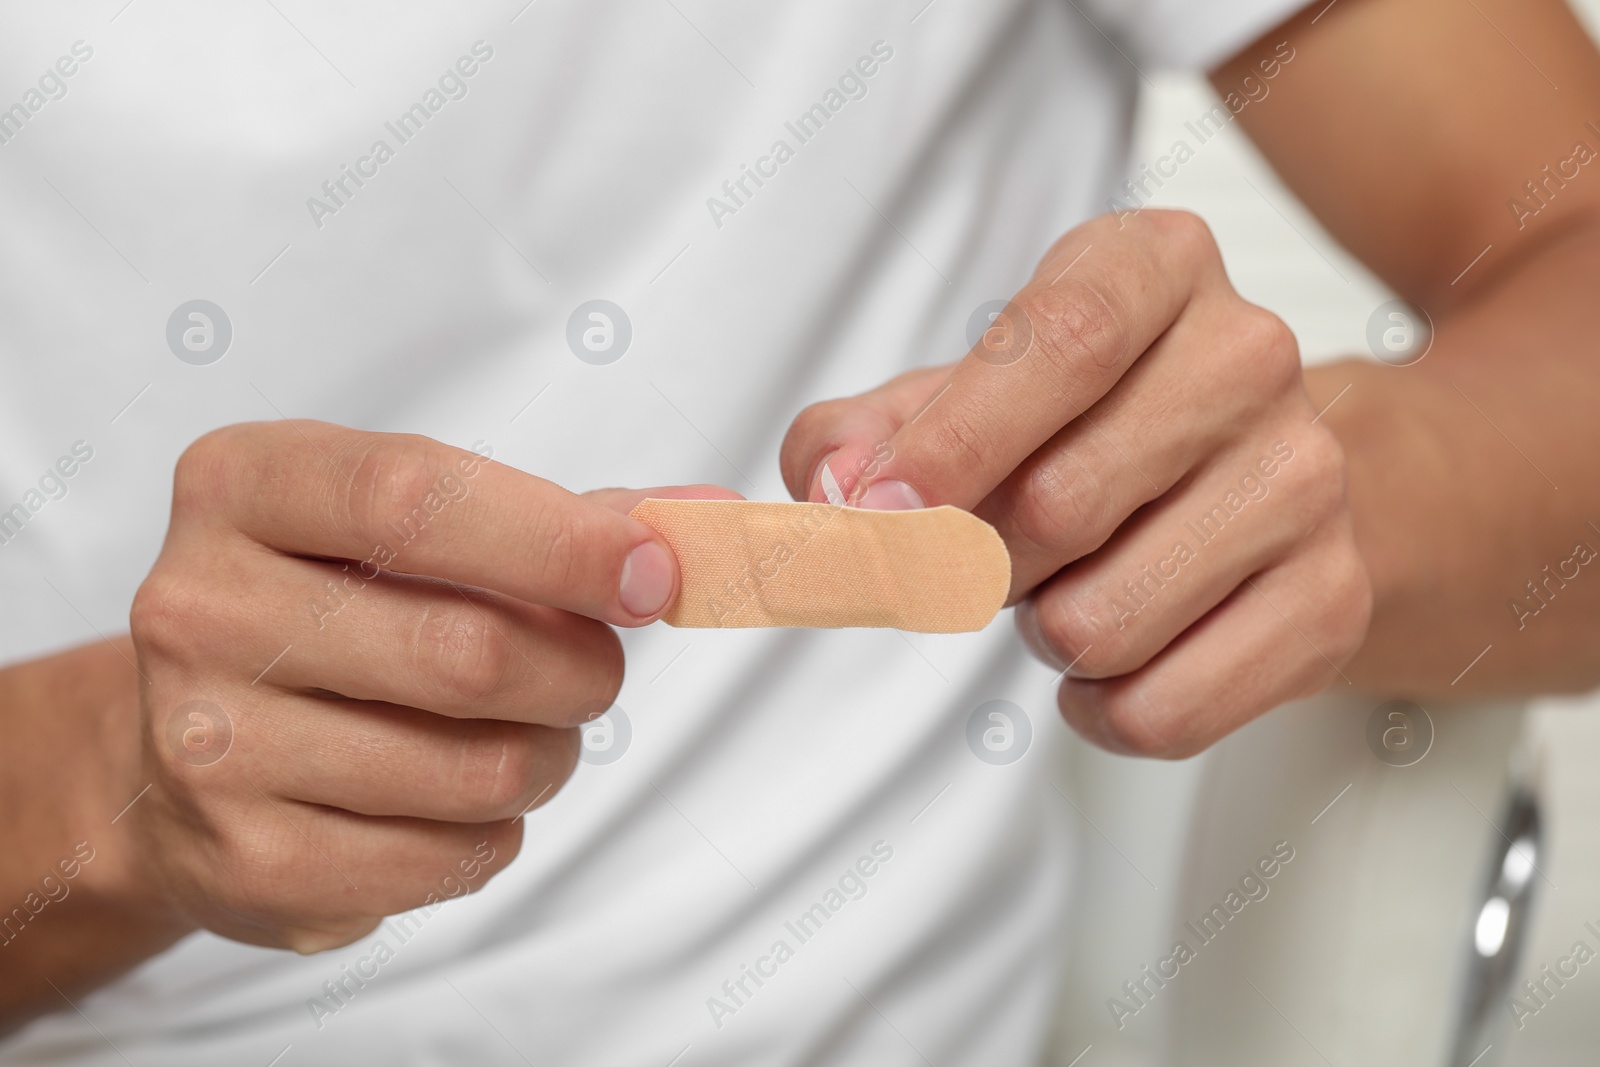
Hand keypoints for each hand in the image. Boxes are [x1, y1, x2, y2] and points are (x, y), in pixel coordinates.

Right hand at [126, 420, 730, 950]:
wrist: (189, 742)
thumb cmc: (337, 607)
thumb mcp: (419, 526)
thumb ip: (565, 520)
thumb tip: (707, 521)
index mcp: (243, 486)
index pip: (415, 498)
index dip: (560, 541)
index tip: (655, 574)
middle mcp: (197, 607)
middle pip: (466, 649)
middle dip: (580, 670)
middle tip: (594, 670)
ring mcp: (208, 743)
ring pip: (475, 768)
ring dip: (548, 756)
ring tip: (525, 734)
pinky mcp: (244, 861)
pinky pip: (451, 855)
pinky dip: (497, 830)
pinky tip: (455, 799)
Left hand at [782, 209, 1370, 756]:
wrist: (1263, 483)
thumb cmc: (1090, 427)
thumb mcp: (966, 393)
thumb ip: (867, 432)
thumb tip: (832, 491)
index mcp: (1155, 267)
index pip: (1065, 341)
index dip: (955, 441)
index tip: (874, 515)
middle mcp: (1249, 356)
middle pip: (1060, 503)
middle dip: (978, 561)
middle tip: (989, 552)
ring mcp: (1305, 482)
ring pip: (1100, 624)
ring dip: (1043, 634)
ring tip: (1072, 586)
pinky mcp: (1329, 601)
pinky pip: (1158, 711)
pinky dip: (1099, 709)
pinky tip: (1118, 653)